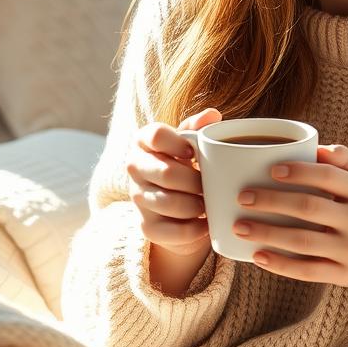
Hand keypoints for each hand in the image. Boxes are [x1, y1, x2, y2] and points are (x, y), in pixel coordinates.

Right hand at [126, 107, 221, 256]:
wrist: (176, 205)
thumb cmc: (186, 164)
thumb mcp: (191, 143)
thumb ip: (198, 129)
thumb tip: (212, 115)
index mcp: (144, 141)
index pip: (156, 135)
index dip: (178, 143)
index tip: (193, 153)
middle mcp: (135, 167)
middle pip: (166, 173)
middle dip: (195, 181)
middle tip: (210, 184)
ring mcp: (138, 198)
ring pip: (170, 203)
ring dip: (197, 205)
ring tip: (209, 203)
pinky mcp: (146, 226)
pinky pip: (173, 231)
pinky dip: (195, 229)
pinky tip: (206, 224)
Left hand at [232, 143, 347, 295]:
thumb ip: (346, 161)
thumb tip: (315, 146)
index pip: (328, 176)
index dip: (298, 171)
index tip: (270, 170)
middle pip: (308, 208)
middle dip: (271, 201)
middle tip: (243, 196)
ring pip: (302, 241)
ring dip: (267, 233)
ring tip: (239, 226)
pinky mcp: (345, 276)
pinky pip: (308, 271)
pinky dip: (281, 265)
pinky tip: (257, 256)